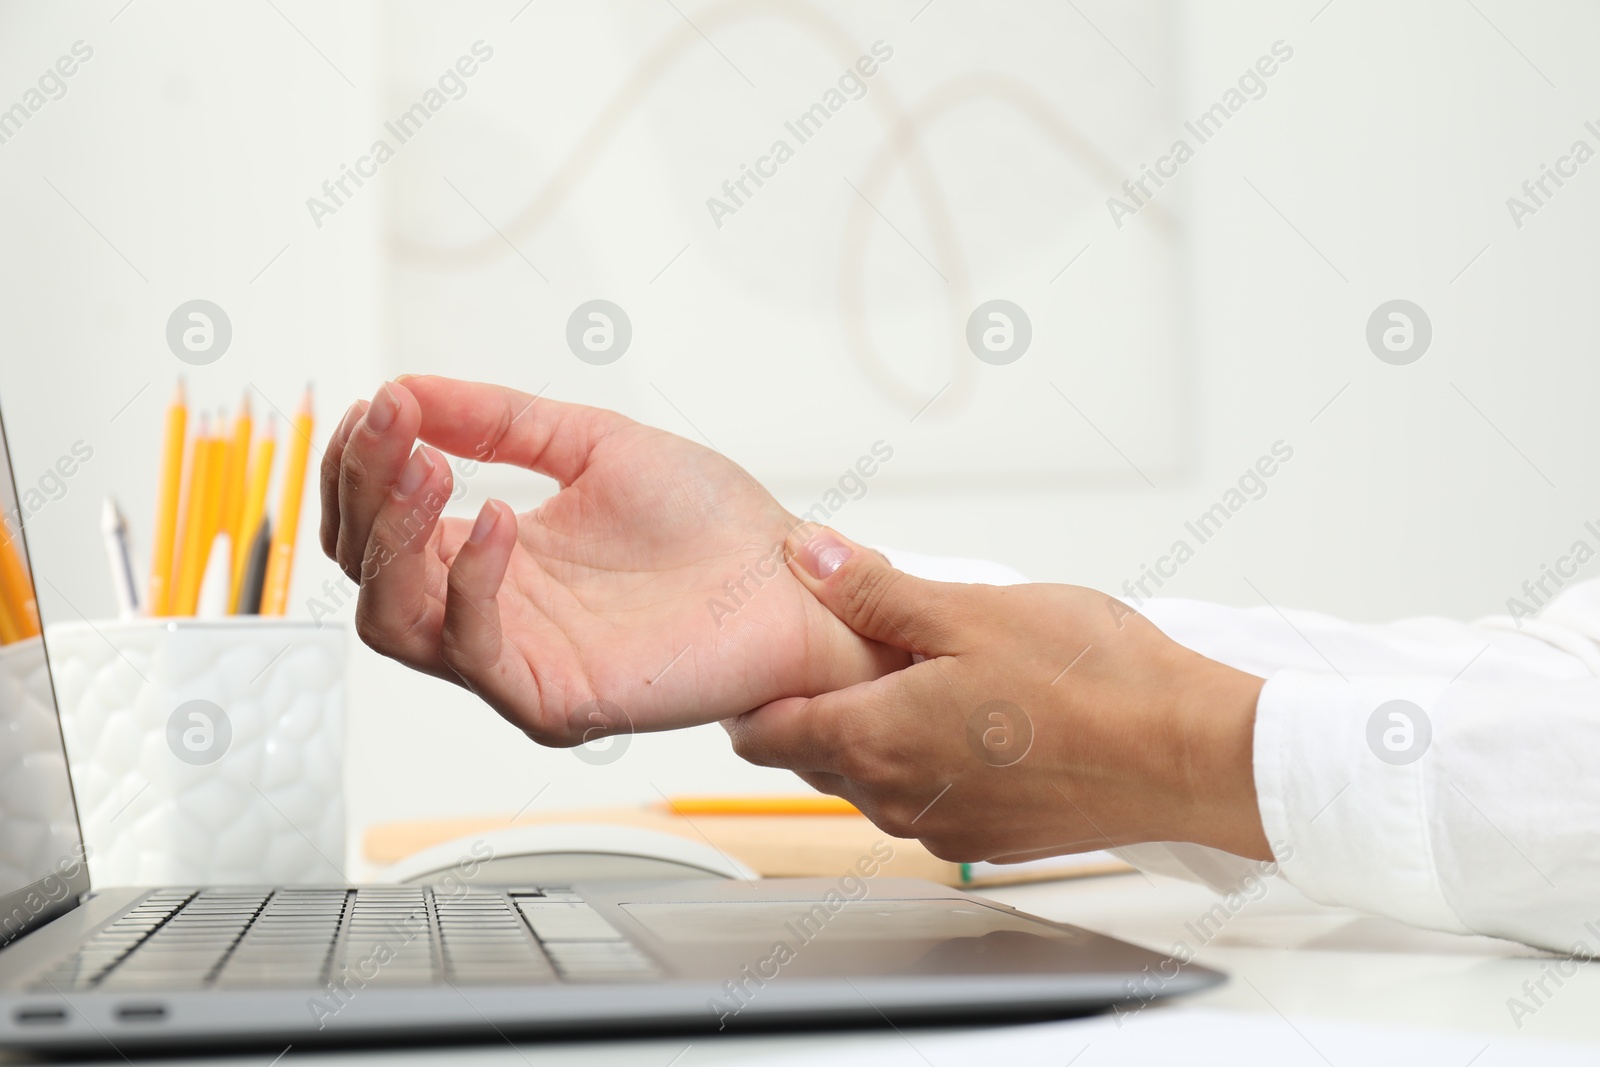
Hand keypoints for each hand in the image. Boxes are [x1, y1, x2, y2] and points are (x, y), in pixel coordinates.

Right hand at [319, 376, 908, 744]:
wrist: (794, 581)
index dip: (361, 467)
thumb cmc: (711, 522)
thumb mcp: (592, 444)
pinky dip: (470, 582)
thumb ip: (498, 421)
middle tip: (390, 427)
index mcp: (491, 557)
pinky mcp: (552, 699)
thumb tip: (404, 388)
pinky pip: (473, 652)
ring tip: (423, 464)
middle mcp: (490, 613)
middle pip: (369, 572)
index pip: (381, 525)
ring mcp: (515, 661)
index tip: (379, 403)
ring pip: (394, 622)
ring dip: (392, 538)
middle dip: (364, 492)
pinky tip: (496, 519)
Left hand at [726, 527, 1272, 862]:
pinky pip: (926, 801)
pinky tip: (970, 717)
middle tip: (846, 649)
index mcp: (876, 742)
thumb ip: (873, 590)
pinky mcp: (990, 841)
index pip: (767, 735)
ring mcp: (944, 830)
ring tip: (916, 674)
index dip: (754, 696)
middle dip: (817, 706)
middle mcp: (898, 801)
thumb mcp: (971, 610)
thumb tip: (806, 555)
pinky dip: (925, 761)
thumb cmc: (1095, 683)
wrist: (1191, 756)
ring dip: (873, 732)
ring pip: (871, 780)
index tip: (763, 662)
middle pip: (815, 757)